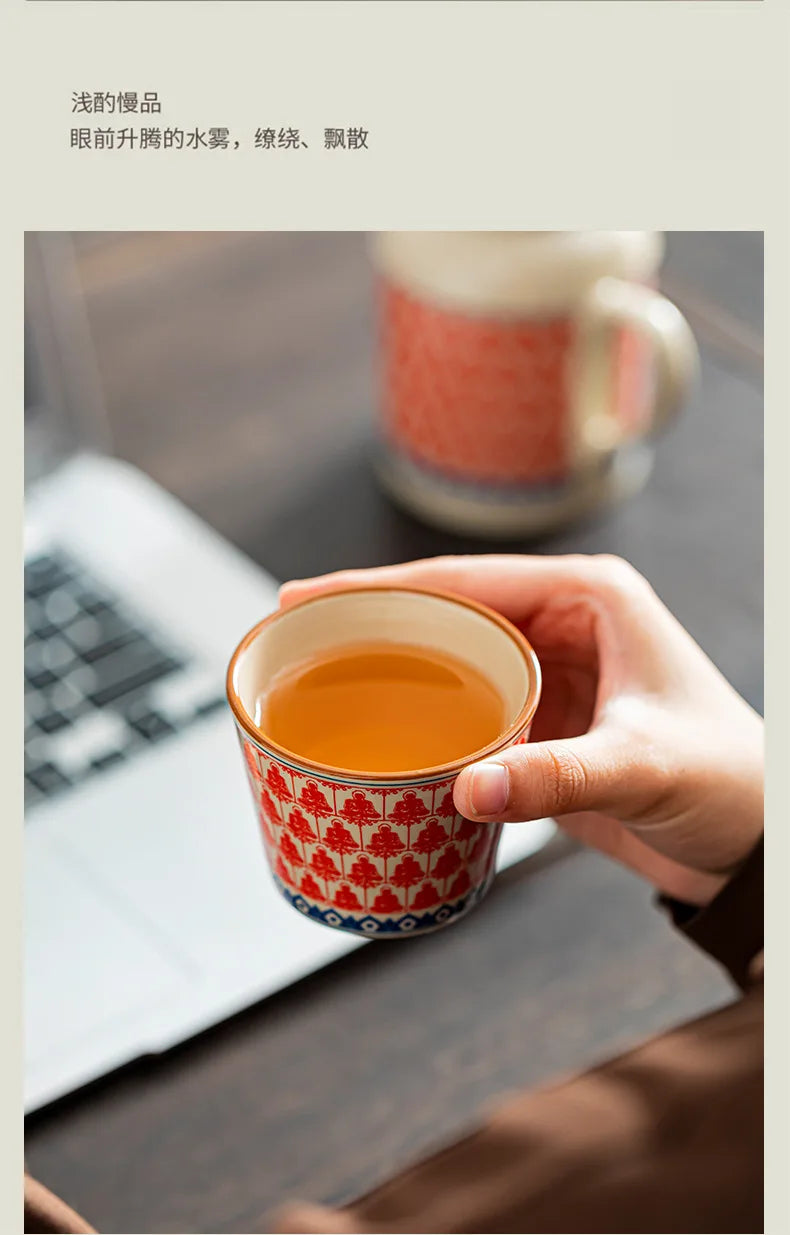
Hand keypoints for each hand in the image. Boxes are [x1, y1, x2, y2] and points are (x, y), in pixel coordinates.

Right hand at [280, 555, 762, 906]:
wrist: (756, 843)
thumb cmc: (729, 782)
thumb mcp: (645, 765)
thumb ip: (560, 776)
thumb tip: (465, 786)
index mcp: (591, 597)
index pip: (467, 580)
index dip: (380, 588)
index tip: (309, 597)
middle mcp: (567, 624)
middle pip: (446, 612)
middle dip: (370, 620)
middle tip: (292, 634)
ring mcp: (553, 673)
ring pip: (452, 658)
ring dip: (392, 668)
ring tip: (317, 678)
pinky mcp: (547, 723)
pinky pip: (469, 708)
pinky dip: (423, 718)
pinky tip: (381, 731)